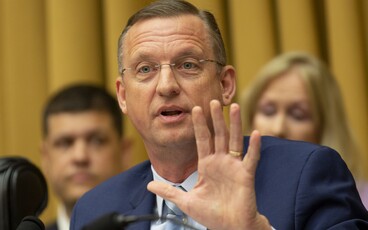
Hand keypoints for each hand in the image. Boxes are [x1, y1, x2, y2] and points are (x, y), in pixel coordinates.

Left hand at [147, 100, 269, 229]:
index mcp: (206, 165)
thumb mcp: (186, 202)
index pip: (202, 140)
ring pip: (234, 141)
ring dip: (235, 124)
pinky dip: (254, 147)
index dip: (199, 125)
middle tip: (214, 100)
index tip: (196, 108)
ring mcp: (234, 167)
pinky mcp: (246, 175)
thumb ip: (169, 191)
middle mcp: (220, 162)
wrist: (229, 227)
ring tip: (234, 107)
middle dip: (215, 118)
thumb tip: (149, 185)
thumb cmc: (210, 214)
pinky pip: (251, 158)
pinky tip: (255, 133)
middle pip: (218, 135)